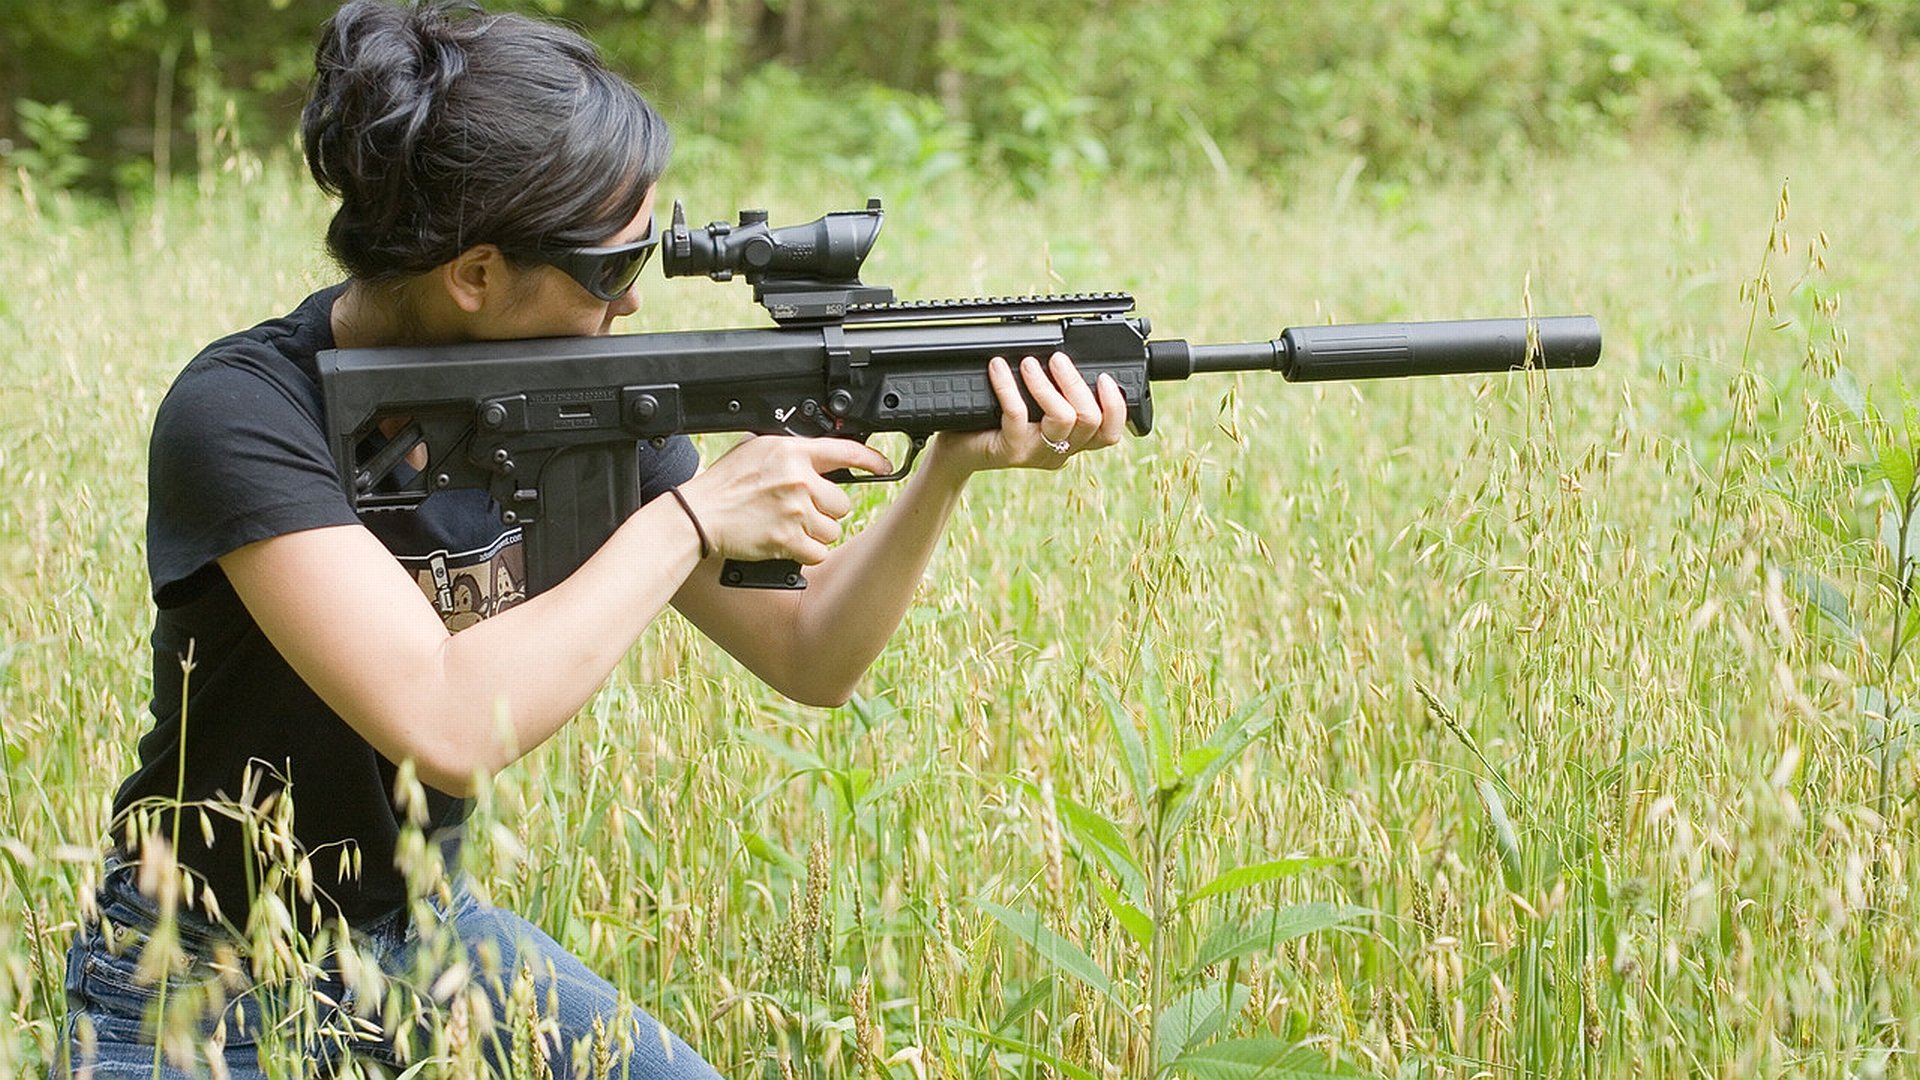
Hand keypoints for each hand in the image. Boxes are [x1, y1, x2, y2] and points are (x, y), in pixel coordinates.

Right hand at [676, 436, 892, 563]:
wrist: (700, 516)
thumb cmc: (724, 484)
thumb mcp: (756, 450)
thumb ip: (790, 451)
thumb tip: (819, 452)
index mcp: (792, 453)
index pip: (845, 451)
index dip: (871, 459)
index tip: (884, 465)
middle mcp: (798, 480)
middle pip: (842, 502)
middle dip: (826, 510)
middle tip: (800, 510)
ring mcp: (795, 511)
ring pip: (832, 528)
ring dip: (816, 532)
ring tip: (788, 526)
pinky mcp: (789, 540)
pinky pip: (818, 551)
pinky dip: (807, 552)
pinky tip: (788, 543)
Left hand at [933, 351, 1127, 474]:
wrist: (957, 451)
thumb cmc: (993, 423)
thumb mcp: (1030, 406)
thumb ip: (1052, 391)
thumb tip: (1062, 354)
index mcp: (1071, 441)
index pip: (1109, 434)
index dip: (1116, 408)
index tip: (1104, 378)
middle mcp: (1059, 451)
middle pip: (1090, 420)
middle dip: (1076, 382)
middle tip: (1058, 359)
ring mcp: (1036, 453)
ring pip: (1062, 418)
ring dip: (1046, 384)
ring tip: (1029, 362)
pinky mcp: (1011, 451)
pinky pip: (1018, 414)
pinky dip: (1008, 385)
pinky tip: (997, 367)